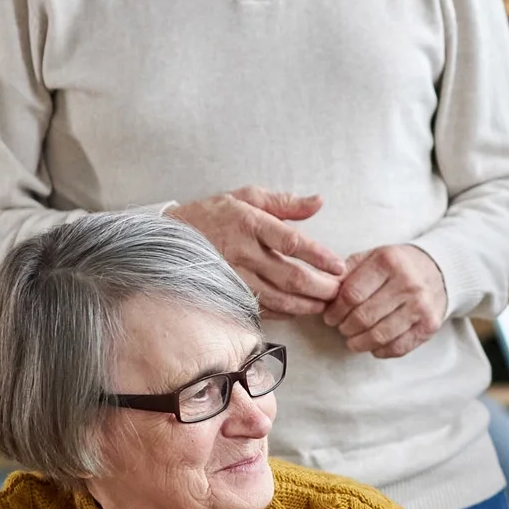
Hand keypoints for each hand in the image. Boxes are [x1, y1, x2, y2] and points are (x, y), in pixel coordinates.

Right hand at [167, 188, 344, 317]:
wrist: (168, 237)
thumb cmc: (213, 214)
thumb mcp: (246, 197)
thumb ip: (285, 203)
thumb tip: (318, 202)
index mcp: (250, 222)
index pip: (292, 242)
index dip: (319, 256)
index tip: (339, 266)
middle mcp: (242, 251)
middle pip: (289, 275)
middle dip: (319, 287)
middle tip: (339, 291)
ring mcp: (233, 275)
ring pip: (276, 297)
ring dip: (305, 304)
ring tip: (325, 304)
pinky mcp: (226, 293)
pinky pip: (259, 307)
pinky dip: (283, 312)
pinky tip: (298, 311)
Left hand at [321, 245, 447, 357]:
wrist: (439, 270)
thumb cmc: (397, 266)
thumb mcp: (371, 257)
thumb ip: (346, 273)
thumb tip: (323, 292)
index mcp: (388, 261)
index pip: (351, 295)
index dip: (335, 310)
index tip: (330, 316)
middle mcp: (407, 283)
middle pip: (364, 317)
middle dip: (345, 327)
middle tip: (341, 328)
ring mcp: (421, 306)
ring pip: (379, 335)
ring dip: (359, 342)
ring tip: (352, 339)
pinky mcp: (430, 325)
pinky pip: (398, 347)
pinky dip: (380, 351)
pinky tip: (373, 345)